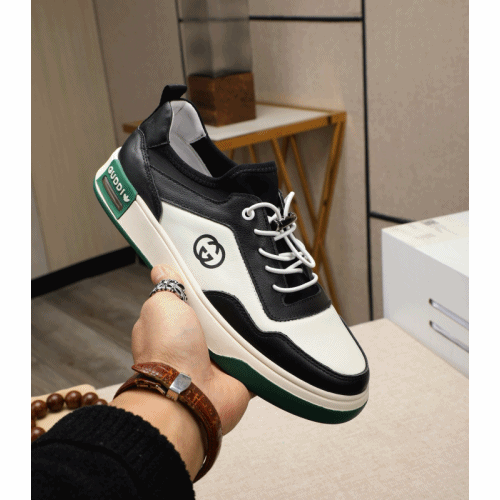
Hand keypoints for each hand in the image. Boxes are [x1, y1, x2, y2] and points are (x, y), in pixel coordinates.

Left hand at [131, 264, 251, 434]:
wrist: (190, 395)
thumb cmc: (169, 352)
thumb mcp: (161, 305)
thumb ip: (166, 287)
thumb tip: (161, 269)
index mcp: (171, 327)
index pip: (187, 301)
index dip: (198, 288)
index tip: (213, 271)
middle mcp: (193, 345)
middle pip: (217, 317)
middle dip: (227, 306)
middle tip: (241, 290)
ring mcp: (216, 361)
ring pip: (238, 336)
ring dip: (246, 328)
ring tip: (259, 308)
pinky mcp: (238, 375)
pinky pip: (256, 357)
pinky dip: (263, 351)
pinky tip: (271, 336)